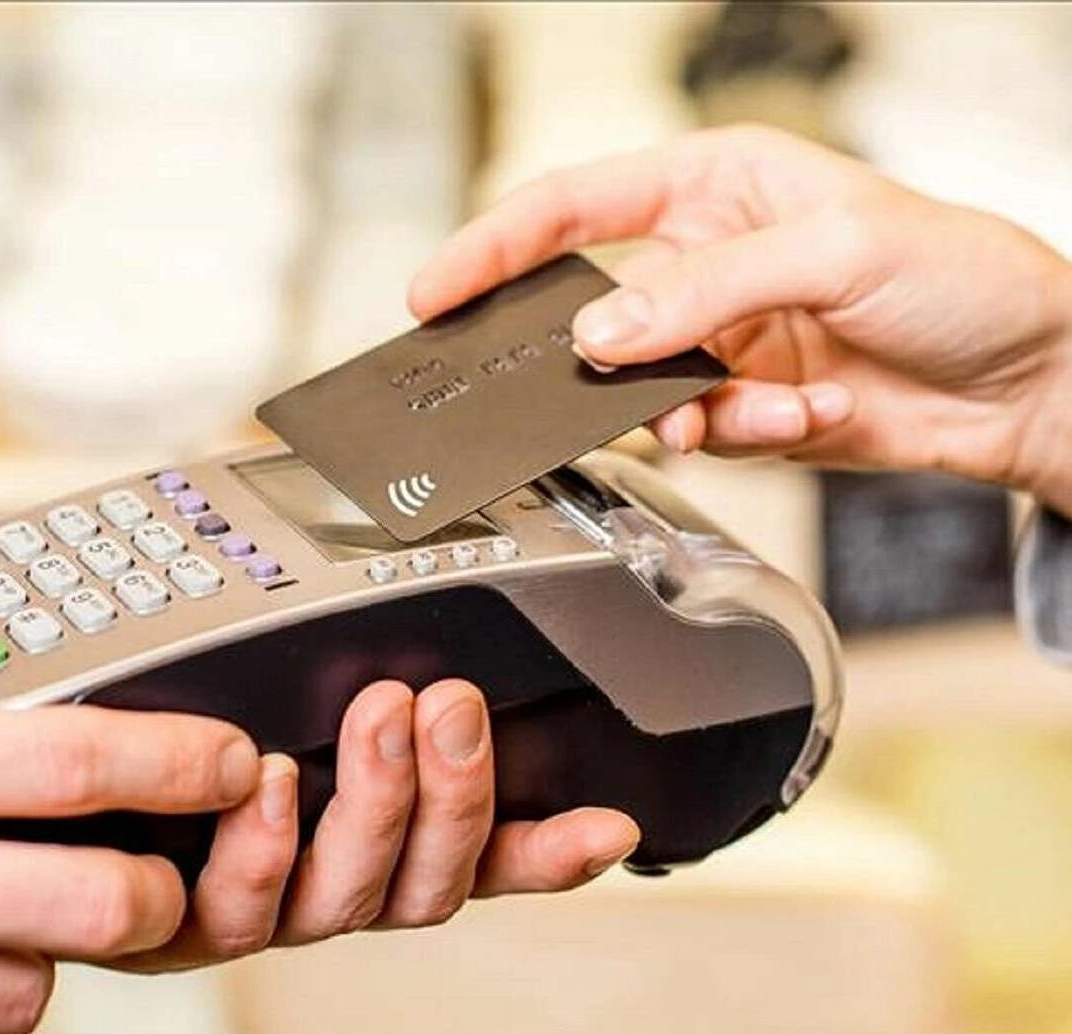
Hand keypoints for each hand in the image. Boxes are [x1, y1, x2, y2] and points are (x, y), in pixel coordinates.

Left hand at [113, 679, 639, 971]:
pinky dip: (265, 846)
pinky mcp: (173, 924)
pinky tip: (271, 782)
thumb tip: (446, 642)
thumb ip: (364, 692)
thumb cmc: (171, 734)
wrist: (41, 797)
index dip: (543, 853)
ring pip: (344, 899)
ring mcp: (251, 913)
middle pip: (421, 887)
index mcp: (362, 849)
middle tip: (449, 704)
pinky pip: (235, 908)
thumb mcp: (286, 695)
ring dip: (376, 805)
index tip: (605, 823)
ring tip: (378, 715)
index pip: (473, 862)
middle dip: (451, 793)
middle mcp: (319, 889)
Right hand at [410, 124, 1071, 514]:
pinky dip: (749, 433)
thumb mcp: (836, 248)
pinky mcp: (743, 408)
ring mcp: (720, 341)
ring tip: (763, 403)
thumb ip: (708, 289)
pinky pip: (701, 434)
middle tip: (599, 386)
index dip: (494, 247)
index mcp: (714, 185)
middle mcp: (705, 262)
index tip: (436, 293)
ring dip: (694, 408)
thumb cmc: (964, 275)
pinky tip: (810, 411)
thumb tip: (602, 337)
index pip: (573, 206)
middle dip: (596, 359)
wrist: (1036, 382)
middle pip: (593, 312)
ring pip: (641, 390)